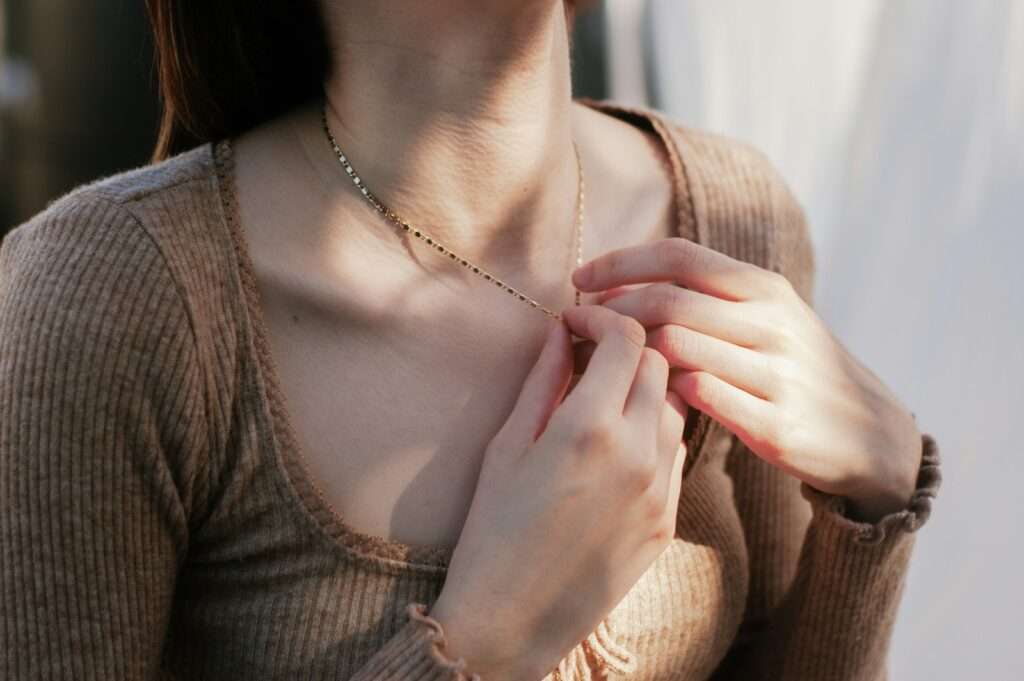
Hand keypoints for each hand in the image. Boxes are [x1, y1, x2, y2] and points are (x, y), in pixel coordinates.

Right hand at [429, 305, 687, 680]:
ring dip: (644, 389)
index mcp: (589, 428)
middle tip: (589, 352)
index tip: (575, 320)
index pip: (626, 339)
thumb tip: (561, 330)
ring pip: (674, 407)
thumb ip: (543, 381)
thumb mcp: (507, 445)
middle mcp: (637, 453)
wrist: (512, 619)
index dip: (601, 317)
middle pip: (658, 365)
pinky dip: (652, 432)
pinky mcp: (667, 520)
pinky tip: (615, 445)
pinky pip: (676, 453)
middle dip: (626, 347)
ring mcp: (660, 490)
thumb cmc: (493, 528)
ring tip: (602, 399)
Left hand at [571, 237, 922, 521]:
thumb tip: (630, 280)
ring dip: (629, 354)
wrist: (872, 434)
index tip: (579, 278)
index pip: (679, 255)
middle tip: (578, 324)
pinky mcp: (776, 425)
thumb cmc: (799, 368)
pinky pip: (699, 398)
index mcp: (765, 288)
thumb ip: (713, 297)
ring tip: (599, 361)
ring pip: (677, 348)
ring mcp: (777, 374)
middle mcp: (773, 323)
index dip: (621, 262)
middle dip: (611, 310)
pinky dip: (661, 392)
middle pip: (669, 300)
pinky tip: (639, 398)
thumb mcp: (771, 316)